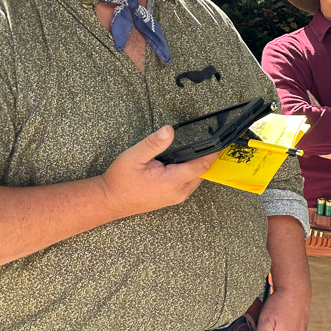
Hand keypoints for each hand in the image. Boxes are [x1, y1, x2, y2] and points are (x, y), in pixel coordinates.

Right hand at [98, 126, 219, 217]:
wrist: (109, 201)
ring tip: (199, 148)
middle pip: (203, 171)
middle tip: (211, 139)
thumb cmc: (120, 180)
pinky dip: (191, 171)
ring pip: (197, 178)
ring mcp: (177, 197)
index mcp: (173, 181)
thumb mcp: (134, 156)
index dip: (212, 152)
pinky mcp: (173, 198)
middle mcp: (179, 192)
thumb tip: (169, 130)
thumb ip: (154, 143)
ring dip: (199, 164)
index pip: (202, 165)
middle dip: (207, 156)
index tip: (221, 140)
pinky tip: (185, 161)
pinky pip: (189, 183)